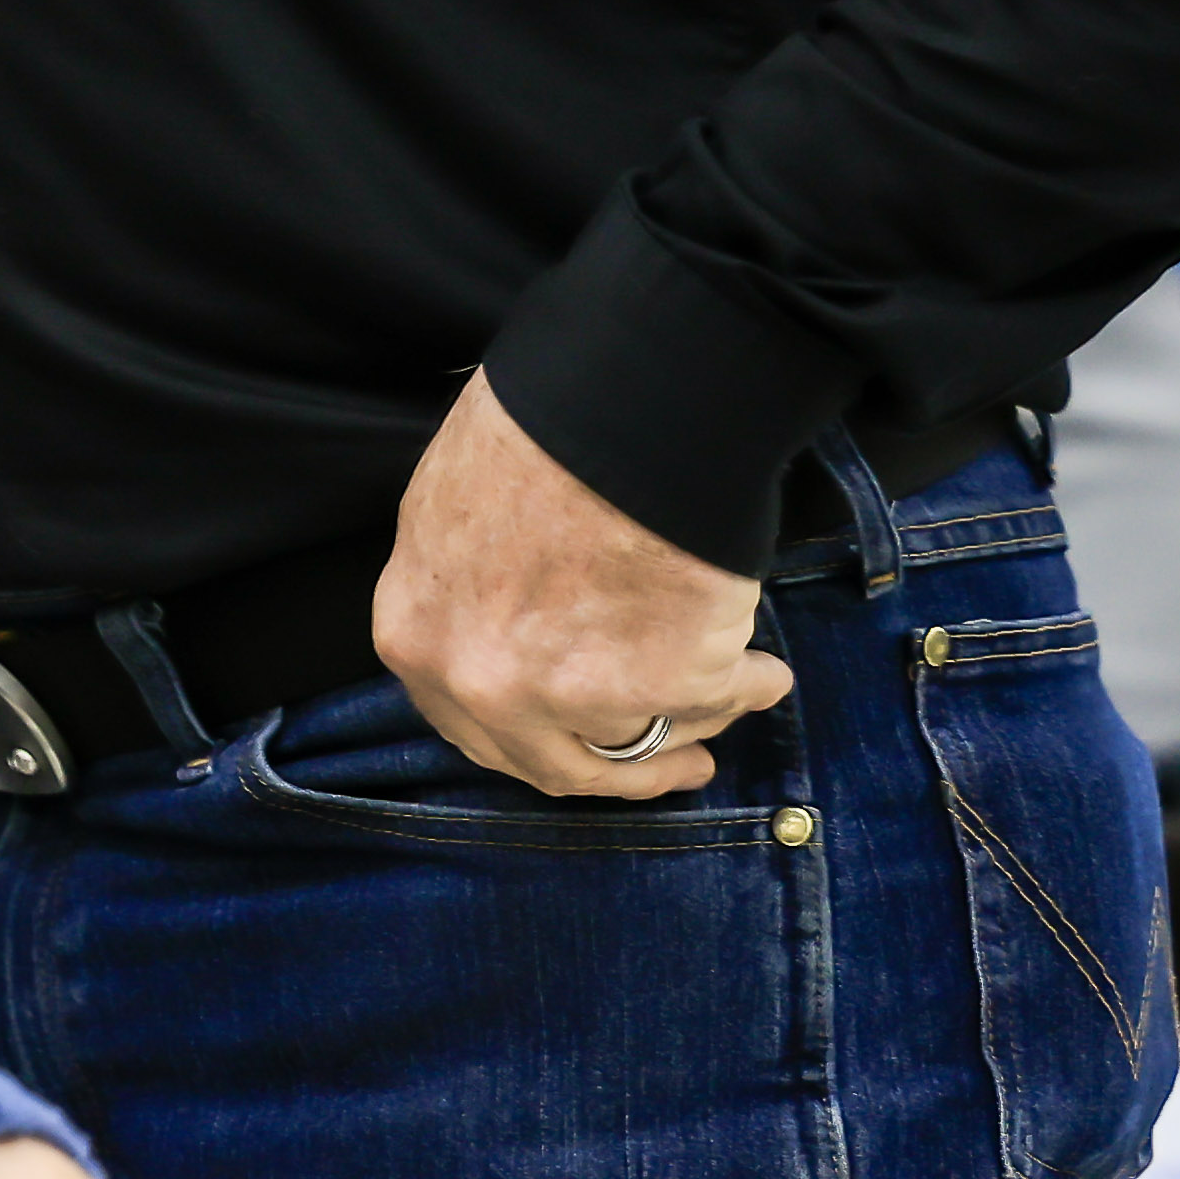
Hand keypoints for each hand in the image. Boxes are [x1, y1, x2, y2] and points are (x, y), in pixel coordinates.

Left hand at [373, 373, 788, 798]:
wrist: (612, 408)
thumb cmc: (531, 435)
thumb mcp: (451, 517)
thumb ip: (470, 598)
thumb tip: (522, 631)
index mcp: (416, 638)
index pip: (469, 727)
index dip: (533, 741)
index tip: (580, 745)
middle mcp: (481, 686)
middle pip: (557, 762)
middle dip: (623, 771)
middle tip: (677, 764)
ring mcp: (571, 697)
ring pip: (639, 735)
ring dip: (692, 723)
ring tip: (731, 701)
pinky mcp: (662, 687)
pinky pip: (712, 700)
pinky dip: (746, 687)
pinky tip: (763, 675)